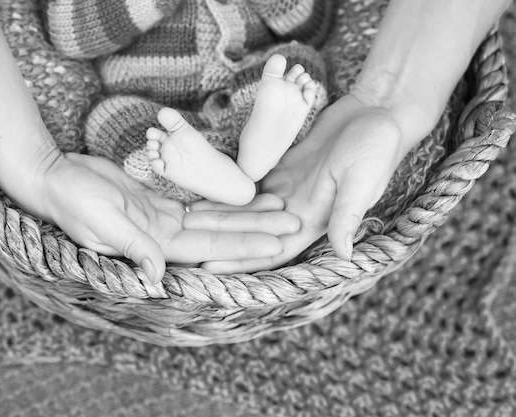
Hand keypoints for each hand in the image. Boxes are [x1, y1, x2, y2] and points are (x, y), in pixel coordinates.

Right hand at [28, 152, 299, 283]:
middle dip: (257, 227)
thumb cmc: (71, 200)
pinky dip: (221, 198)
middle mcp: (164, 237)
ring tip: (281, 205)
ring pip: (214, 216)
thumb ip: (130, 245)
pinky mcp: (158, 202)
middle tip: (294, 221)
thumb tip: (156, 274)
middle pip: (221, 233)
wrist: (55, 177)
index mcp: (155, 245)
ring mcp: (162, 219)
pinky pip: (197, 201)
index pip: (209, 247)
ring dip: (246, 212)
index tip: (276, 242)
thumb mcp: (98, 221)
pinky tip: (246, 193)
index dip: (243, 243)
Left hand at [188, 94, 408, 272]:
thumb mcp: (362, 182)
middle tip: (184, 236)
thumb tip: (344, 256)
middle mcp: (296, 210)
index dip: (240, 260)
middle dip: (218, 234)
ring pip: (247, 207)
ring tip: (187, 216)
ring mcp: (289, 188)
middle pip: (250, 228)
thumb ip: (348, 216)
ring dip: (220, 212)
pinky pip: (252, 182)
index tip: (209, 267)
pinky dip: (231, 187)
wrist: (376, 113)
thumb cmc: (376, 149)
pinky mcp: (284, 167)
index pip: (271, 248)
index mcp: (314, 220)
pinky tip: (207, 187)